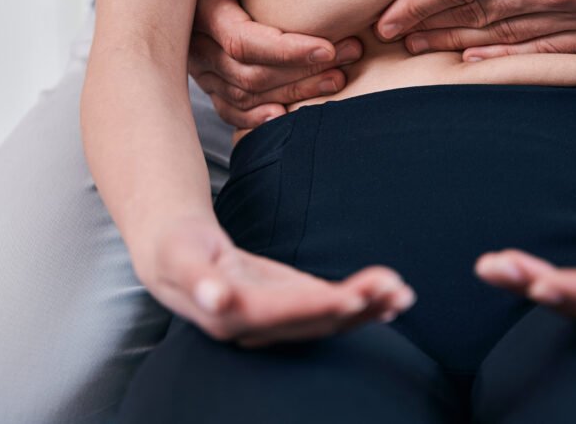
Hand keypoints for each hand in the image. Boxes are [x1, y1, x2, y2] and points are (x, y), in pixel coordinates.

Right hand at [134, 215, 414, 347]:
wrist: (174, 255)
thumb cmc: (176, 250)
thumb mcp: (179, 259)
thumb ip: (197, 280)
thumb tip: (217, 299)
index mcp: (231, 315)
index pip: (280, 313)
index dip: (316, 306)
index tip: (351, 295)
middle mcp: (259, 326)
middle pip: (312, 320)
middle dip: (355, 306)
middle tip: (393, 288)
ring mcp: (277, 318)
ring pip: (327, 319)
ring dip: (366, 308)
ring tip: (401, 293)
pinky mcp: (289, 305)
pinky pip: (328, 309)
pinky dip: (359, 304)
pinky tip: (389, 299)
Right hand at [190, 0, 361, 127]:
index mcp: (198, 12)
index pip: (243, 42)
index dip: (288, 51)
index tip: (329, 47)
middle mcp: (195, 47)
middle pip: (251, 74)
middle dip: (304, 70)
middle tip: (351, 54)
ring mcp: (199, 68)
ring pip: (247, 95)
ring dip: (294, 91)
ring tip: (339, 77)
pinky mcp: (206, 80)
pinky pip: (230, 109)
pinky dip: (257, 117)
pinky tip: (286, 115)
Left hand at [375, 0, 575, 59]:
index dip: (419, 3)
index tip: (388, 20)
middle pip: (480, 14)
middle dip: (433, 26)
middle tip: (397, 38)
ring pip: (510, 35)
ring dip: (462, 44)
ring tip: (426, 49)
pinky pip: (551, 49)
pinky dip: (511, 57)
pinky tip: (479, 61)